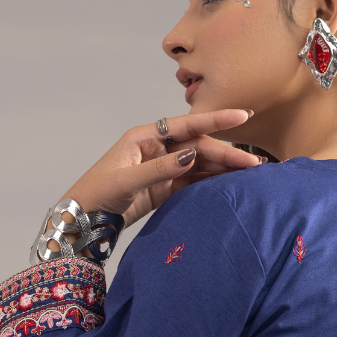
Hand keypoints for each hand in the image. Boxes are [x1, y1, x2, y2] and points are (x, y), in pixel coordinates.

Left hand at [58, 110, 262, 228]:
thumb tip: (191, 155)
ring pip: (199, 164)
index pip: (187, 125)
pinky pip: (192, 182)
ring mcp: (162, 169)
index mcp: (145, 137)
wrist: (83, 220)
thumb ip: (160, 169)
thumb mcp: (127, 180)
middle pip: (198, 146)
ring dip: (222, 169)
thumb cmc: (96, 194)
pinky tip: (229, 186)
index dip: (216, 121)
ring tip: (249, 175)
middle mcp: (156, 149)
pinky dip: (210, 183)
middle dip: (226, 153)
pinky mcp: (163, 189)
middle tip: (254, 163)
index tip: (242, 116)